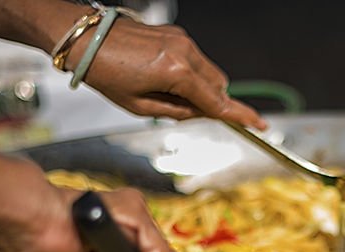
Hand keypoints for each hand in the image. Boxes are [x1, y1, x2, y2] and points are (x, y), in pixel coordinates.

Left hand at [71, 20, 265, 128]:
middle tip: (184, 113)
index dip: (240, 117)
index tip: (260, 125)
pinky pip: (195, 60)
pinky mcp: (175, 34)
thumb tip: (202, 113)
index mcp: (176, 72)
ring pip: (209, 73)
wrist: (84, 38)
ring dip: (199, 89)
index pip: (217, 101)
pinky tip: (161, 78)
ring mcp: (182, 40)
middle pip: (219, 86)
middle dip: (212, 103)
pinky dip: (189, 75)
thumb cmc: (105, 73)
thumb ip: (178, 112)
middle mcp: (185, 52)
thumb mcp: (140, 106)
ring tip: (163, 93)